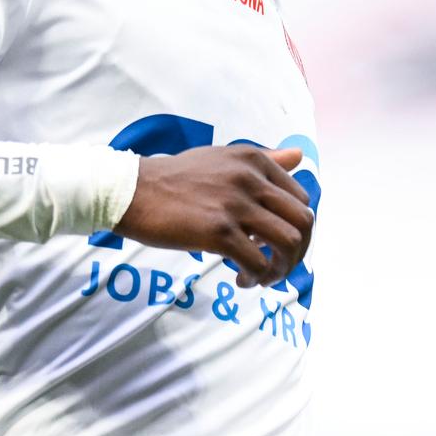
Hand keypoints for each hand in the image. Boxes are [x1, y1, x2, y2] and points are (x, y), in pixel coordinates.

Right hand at [113, 146, 312, 287]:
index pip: (301, 199)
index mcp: (254, 160)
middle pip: (303, 222)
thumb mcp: (224, 158)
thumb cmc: (176, 178)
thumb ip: (265, 159)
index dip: (297, 228)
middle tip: (279, 266)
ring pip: (288, 243)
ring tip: (262, 277)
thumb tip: (299, 156)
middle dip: (298, 252)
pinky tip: (241, 279)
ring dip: (282, 269)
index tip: (278, 243)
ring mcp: (235, 204)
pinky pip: (258, 263)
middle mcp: (251, 178)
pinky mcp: (218, 231)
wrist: (131, 190)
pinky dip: (257, 277)